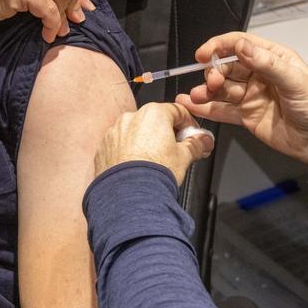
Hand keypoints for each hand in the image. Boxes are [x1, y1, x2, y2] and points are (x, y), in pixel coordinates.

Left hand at [94, 103, 214, 185]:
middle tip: (176, 150)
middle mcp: (131, 118)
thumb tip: (203, 142)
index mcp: (153, 114)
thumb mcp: (184, 158)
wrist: (128, 196)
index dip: (189, 124)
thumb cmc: (155, 174)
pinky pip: (120, 144)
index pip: (178, 111)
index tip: (193, 136)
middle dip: (167, 133)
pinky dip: (129, 151)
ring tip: (155, 161)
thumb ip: (196, 145)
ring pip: (136, 132)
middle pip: (155, 120)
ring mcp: (114, 132)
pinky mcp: (104, 147)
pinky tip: (138, 167)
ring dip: (146, 141)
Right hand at [176, 33, 307, 166]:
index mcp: (272, 58)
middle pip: (227, 67)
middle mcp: (258, 74)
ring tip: (196, 97)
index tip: (202, 54)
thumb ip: (267, 64)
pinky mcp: (246, 116)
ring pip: (222, 88)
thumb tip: (241, 46)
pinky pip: (222, 110)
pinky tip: (191, 105)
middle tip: (211, 83)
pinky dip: (206, 108)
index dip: (219, 46)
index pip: (240, 45)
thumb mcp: (295, 81)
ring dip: (206, 90)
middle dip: (214, 72)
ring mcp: (250, 95)